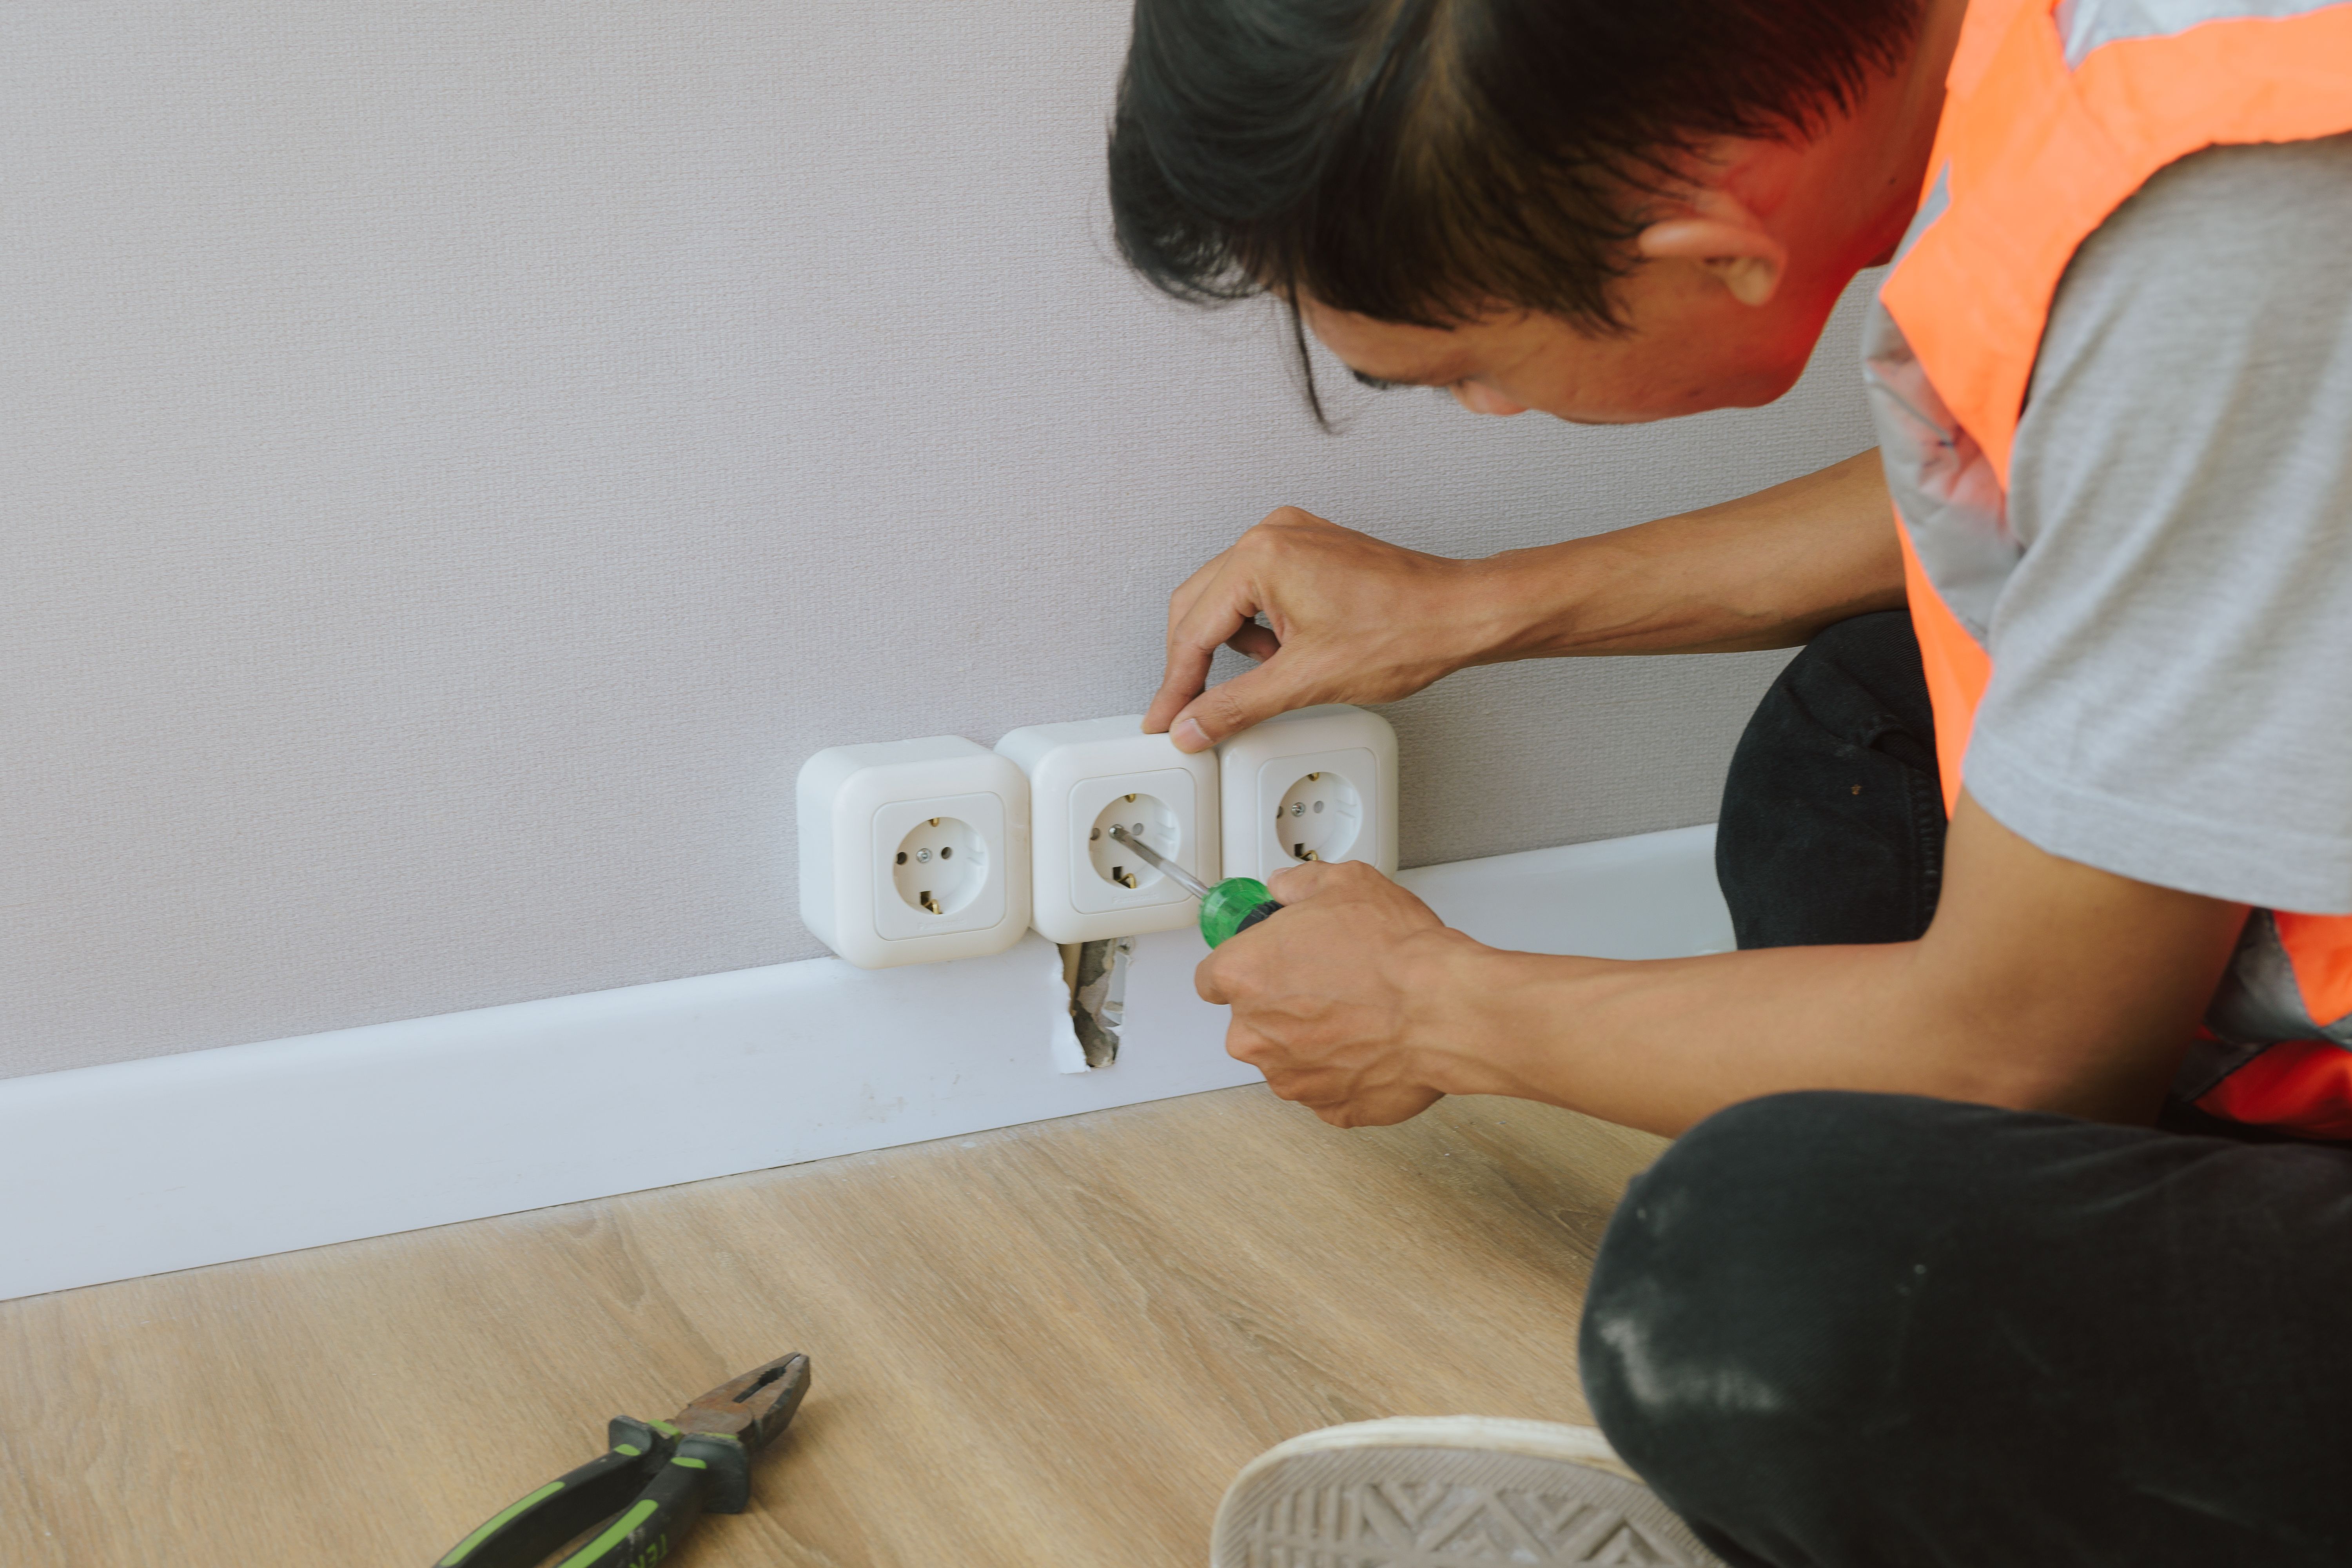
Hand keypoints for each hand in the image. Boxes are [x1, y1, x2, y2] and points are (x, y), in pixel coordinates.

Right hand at [1144, 508, 1506, 751]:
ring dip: (1230, 645)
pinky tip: (1285, 653)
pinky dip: (1259, 627)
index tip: (1163, 718)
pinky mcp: (1312, 548)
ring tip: (1265, 676)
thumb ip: (1236, 706)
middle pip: (1198, 605)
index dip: (1174, 684)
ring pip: (1227, 597)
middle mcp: (1271, 534)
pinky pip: (1260, 588)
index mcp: (1261, 557)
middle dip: (1192, 662)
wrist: (1461, 614)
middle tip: (1188, 710)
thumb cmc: (1404, 630)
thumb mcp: (1305, 680)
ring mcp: (1293, 536)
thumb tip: (1194, 725)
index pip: (1193, 629)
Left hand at [1194, 859, 1474, 1126]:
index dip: (1245, 965)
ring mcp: (1290, 1077)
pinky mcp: (1329, 1108)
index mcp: (1243, 975)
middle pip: (1252, 1019)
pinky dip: (1346, 1071)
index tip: (1267, 963)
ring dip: (1314, 1040)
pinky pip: (1327, 1087)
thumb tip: (1285, 888)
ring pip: (1289, 1056)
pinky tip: (1374, 1044)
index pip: (1213, 977)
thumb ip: (1299, 885)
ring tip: (1361, 1013)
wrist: (1443, 1009)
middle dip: (1284, 1005)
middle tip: (1331, 983)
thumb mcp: (1344, 883)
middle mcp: (1254, 1034)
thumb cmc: (1394, 953)